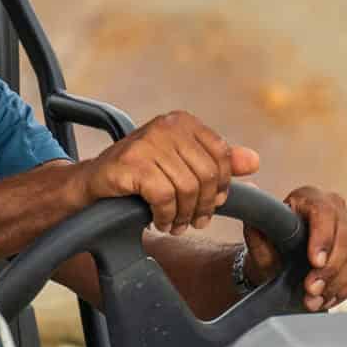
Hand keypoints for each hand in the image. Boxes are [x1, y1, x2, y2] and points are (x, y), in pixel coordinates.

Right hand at [79, 111, 259, 232]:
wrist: (92, 183)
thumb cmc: (139, 175)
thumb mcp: (181, 165)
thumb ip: (217, 163)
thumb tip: (254, 161)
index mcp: (182, 122)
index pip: (221, 154)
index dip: (222, 185)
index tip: (213, 204)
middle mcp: (166, 126)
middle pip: (207, 174)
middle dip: (203, 206)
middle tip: (194, 222)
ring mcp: (147, 142)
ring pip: (187, 188)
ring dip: (183, 215)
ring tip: (175, 225)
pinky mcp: (131, 163)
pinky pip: (164, 197)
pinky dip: (165, 215)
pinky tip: (158, 220)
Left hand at [244, 186, 346, 311]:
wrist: (279, 263)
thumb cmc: (269, 248)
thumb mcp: (258, 242)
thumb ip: (257, 230)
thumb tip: (252, 203)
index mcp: (308, 197)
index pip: (324, 212)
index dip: (322, 238)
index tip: (315, 262)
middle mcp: (334, 206)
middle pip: (345, 236)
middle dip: (330, 269)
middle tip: (311, 289)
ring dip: (337, 283)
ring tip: (315, 300)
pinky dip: (346, 288)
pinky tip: (328, 299)